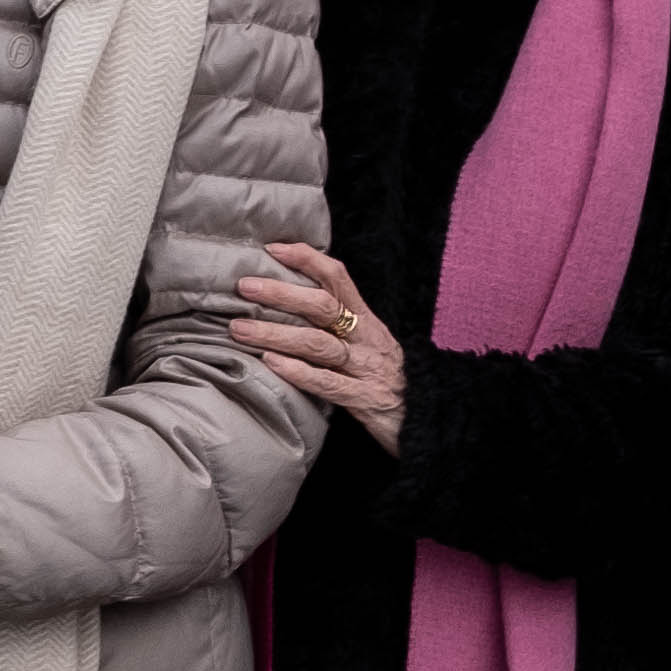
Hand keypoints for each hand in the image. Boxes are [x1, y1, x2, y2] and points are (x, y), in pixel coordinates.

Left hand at [233, 240, 407, 453]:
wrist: (431, 421)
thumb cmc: (390, 382)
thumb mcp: (370, 347)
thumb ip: (339, 328)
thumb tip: (292, 307)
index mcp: (367, 321)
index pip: (338, 278)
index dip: (307, 259)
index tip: (274, 249)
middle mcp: (367, 340)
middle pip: (322, 307)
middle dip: (281, 293)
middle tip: (244, 287)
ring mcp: (366, 370)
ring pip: (317, 344)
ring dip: (275, 334)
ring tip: (240, 330)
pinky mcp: (364, 400)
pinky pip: (327, 383)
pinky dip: (297, 371)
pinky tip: (271, 364)